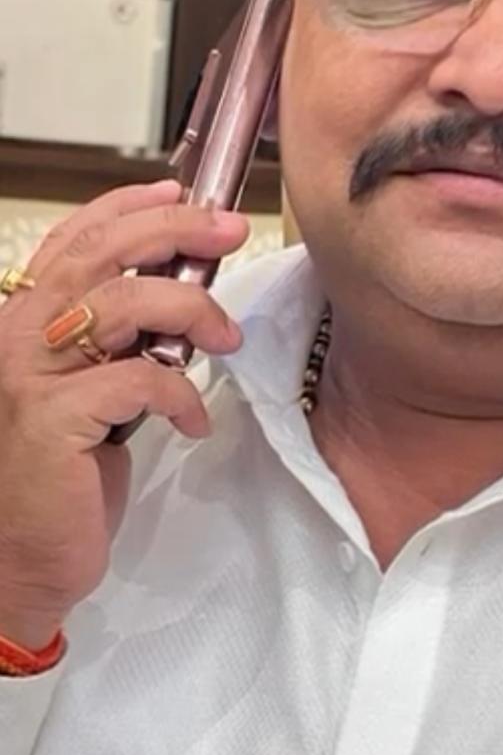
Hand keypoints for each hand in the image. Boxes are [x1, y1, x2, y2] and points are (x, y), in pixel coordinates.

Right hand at [0, 180, 248, 650]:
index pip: (73, 240)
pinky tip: (193, 422)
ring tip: (227, 338)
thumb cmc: (63, 477)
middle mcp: (16, 335)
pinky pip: (139, 378)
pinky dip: (181, 394)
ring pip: (123, 304)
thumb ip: (119, 341)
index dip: (128, 206)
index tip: (183, 193)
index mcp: (24, 320)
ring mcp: (28, 375)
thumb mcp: (94, 391)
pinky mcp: (53, 420)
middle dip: (173, 230)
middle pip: (100, 255)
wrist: (20, 561)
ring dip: (191, 309)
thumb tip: (184, 290)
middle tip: (229, 230)